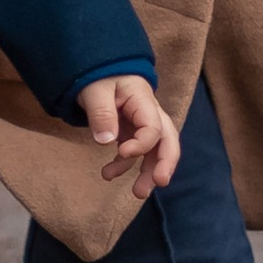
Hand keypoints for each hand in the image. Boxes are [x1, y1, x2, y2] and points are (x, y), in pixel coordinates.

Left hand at [81, 72, 179, 197]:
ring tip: (138, 194)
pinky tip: (108, 173)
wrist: (98, 69)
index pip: (153, 127)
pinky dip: (125, 165)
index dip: (142, 144)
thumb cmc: (99, 75)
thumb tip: (106, 142)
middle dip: (166, 162)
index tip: (123, 152)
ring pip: (155, 150)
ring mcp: (141, 123)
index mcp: (143, 99)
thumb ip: (101, 114)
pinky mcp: (131, 131)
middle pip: (167, 139)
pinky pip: (136, 152)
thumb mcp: (95, 90)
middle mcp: (148, 112)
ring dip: (149, 172)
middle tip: (160, 182)